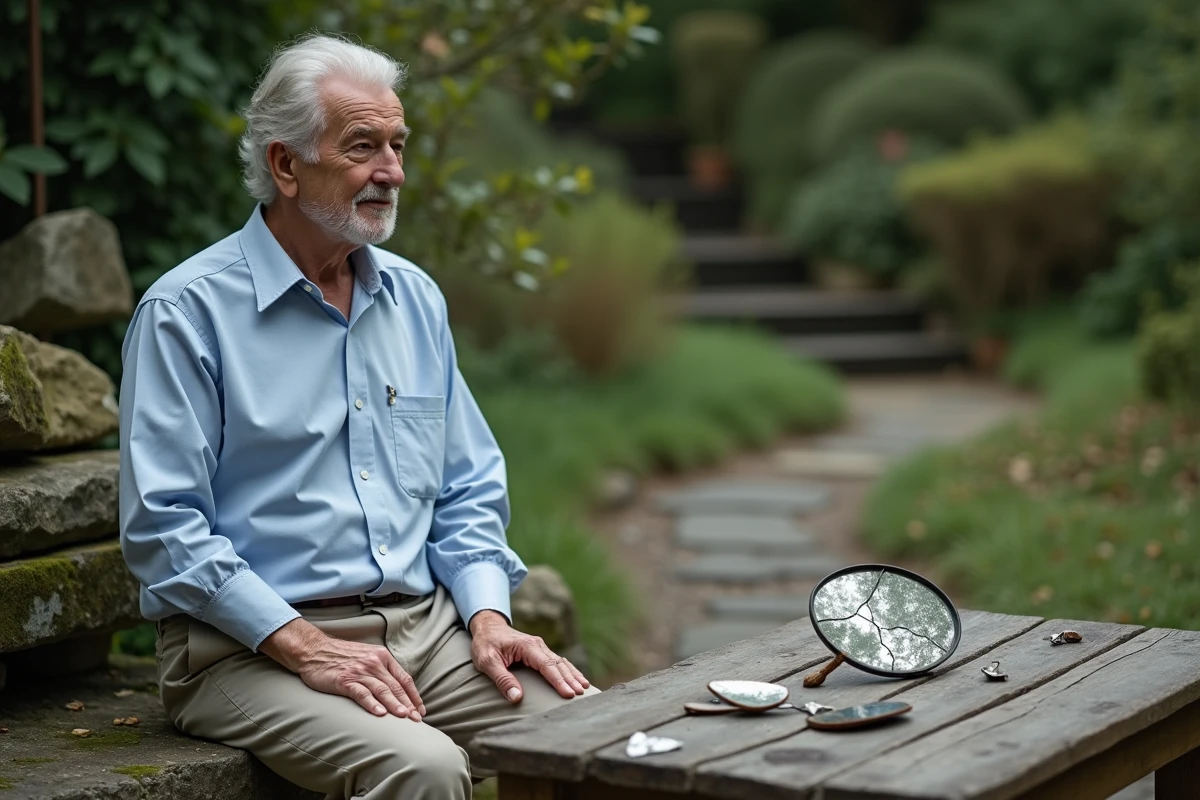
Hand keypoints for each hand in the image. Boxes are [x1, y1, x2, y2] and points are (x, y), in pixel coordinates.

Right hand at [260, 618, 425, 720]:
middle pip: (396, 686)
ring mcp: (359, 672)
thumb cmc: (341, 656)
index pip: (404, 678)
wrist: (314, 650)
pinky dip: (372, 704)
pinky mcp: (345, 680)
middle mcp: (374, 663)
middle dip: (408, 704)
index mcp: (382, 657)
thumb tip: (397, 688)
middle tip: (417, 720)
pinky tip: (380, 714)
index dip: (414, 695)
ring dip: (394, 705)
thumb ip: (382, 669)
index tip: (421, 710)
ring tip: (403, 717)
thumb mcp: (367, 656)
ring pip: (382, 690)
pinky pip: (362, 693)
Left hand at [469, 610, 589, 701]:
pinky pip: (557, 661)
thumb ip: (502, 679)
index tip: (568, 693)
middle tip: (581, 694)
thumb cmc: (485, 644)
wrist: (487, 627)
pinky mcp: (539, 652)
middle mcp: (537, 645)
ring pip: (561, 662)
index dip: (558, 681)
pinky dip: (568, 670)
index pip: (547, 666)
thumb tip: (517, 697)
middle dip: (571, 679)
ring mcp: (540, 647)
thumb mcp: (487, 661)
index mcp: (527, 646)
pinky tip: (576, 678)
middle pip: (558, 664)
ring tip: (584, 687)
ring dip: (573, 674)